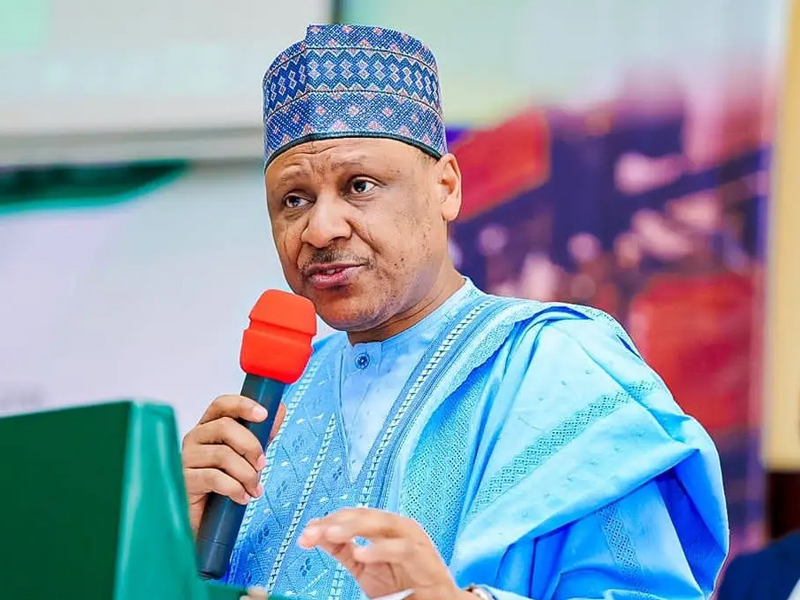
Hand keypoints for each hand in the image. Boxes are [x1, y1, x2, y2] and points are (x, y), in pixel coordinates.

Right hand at [181, 395, 285, 533]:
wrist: (207, 523)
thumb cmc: (225, 484)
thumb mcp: (248, 456)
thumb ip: (262, 433)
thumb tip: (280, 408)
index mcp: (209, 427)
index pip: (221, 404)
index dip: (243, 405)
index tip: (264, 414)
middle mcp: (194, 438)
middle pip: (224, 427)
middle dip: (251, 446)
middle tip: (262, 465)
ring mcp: (186, 459)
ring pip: (222, 455)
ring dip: (246, 474)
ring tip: (254, 489)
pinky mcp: (184, 481)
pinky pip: (214, 478)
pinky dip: (235, 488)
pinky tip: (242, 498)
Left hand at [297, 508, 471, 599]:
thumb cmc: (404, 584)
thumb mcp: (366, 567)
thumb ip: (344, 549)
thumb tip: (314, 535)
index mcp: (384, 527)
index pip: (352, 515)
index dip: (328, 522)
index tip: (305, 535)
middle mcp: (398, 527)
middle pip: (365, 514)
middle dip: (337, 521)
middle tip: (313, 533)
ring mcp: (413, 540)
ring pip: (382, 523)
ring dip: (355, 526)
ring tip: (331, 535)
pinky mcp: (425, 558)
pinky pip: (402, 548)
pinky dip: (380, 549)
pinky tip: (361, 553)